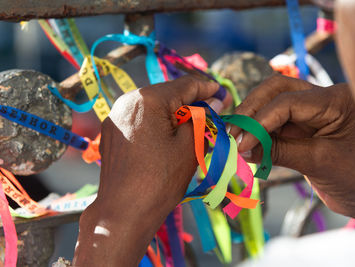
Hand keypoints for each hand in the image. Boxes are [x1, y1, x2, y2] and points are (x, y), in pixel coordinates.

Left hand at [73, 76, 219, 265]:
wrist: (124, 212)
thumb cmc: (160, 179)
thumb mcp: (190, 146)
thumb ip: (202, 118)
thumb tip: (213, 103)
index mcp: (147, 99)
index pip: (184, 85)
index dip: (207, 88)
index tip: (222, 93)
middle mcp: (127, 101)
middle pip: (167, 94)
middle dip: (190, 102)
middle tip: (211, 112)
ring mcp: (115, 117)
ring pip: (153, 108)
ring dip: (174, 114)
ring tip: (192, 127)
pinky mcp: (110, 133)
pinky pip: (140, 120)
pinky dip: (157, 124)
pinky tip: (169, 137)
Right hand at [230, 74, 354, 228]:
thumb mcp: (317, 162)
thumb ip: (278, 152)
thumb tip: (242, 148)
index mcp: (336, 100)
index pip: (288, 102)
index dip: (260, 121)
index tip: (242, 143)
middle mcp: (323, 97)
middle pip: (276, 89)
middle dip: (252, 109)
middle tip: (234, 132)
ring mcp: (311, 109)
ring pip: (271, 101)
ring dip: (252, 118)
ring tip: (237, 139)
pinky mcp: (302, 123)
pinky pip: (274, 120)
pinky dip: (259, 130)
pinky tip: (249, 144)